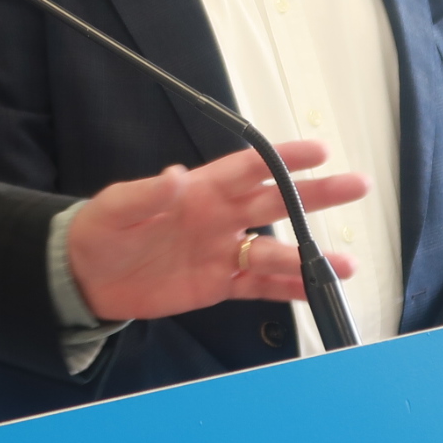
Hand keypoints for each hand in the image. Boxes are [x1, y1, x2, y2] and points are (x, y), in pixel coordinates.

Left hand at [66, 142, 366, 322]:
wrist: (87, 276)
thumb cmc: (101, 231)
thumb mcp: (117, 206)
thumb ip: (148, 193)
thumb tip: (176, 174)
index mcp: (200, 190)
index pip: (249, 167)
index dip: (283, 158)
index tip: (318, 151)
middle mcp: (219, 217)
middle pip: (276, 202)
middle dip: (316, 195)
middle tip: (355, 186)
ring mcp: (222, 251)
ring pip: (275, 250)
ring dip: (309, 256)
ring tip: (344, 263)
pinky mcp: (218, 284)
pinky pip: (259, 285)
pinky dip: (288, 289)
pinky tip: (315, 291)